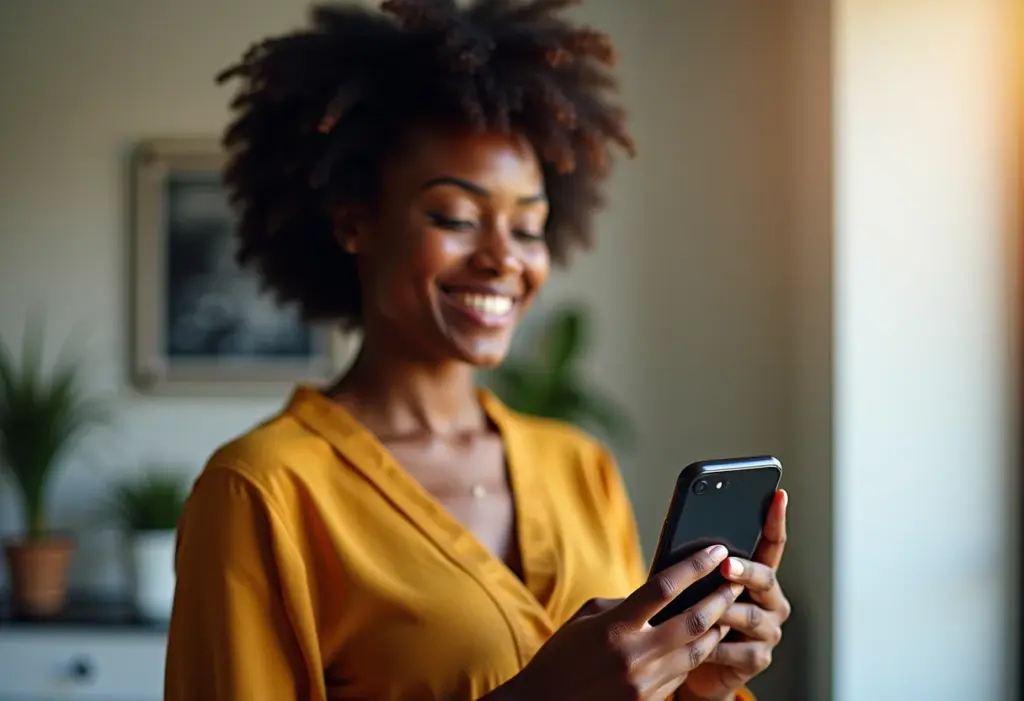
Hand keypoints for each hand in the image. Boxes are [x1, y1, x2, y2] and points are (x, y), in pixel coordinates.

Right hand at [503, 545, 743, 700]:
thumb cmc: (561, 657)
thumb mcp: (586, 619)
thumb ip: (623, 604)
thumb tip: (658, 594)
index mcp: (614, 627)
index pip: (665, 588)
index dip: (694, 566)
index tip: (715, 550)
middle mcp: (634, 656)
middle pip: (693, 620)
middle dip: (720, 598)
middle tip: (737, 580)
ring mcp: (644, 684)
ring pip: (697, 651)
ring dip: (717, 629)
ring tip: (728, 609)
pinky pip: (683, 675)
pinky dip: (695, 655)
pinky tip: (702, 641)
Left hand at [680, 490, 790, 700]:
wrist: (689, 667)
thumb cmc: (690, 616)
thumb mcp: (694, 586)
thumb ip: (699, 566)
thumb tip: (685, 535)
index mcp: (758, 577)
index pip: (772, 544)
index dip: (776, 519)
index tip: (778, 494)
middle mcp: (770, 601)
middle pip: (765, 579)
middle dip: (746, 570)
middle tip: (726, 565)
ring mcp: (768, 631)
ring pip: (750, 616)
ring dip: (724, 610)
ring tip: (701, 608)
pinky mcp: (758, 659)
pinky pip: (738, 649)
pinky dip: (716, 645)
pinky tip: (698, 643)